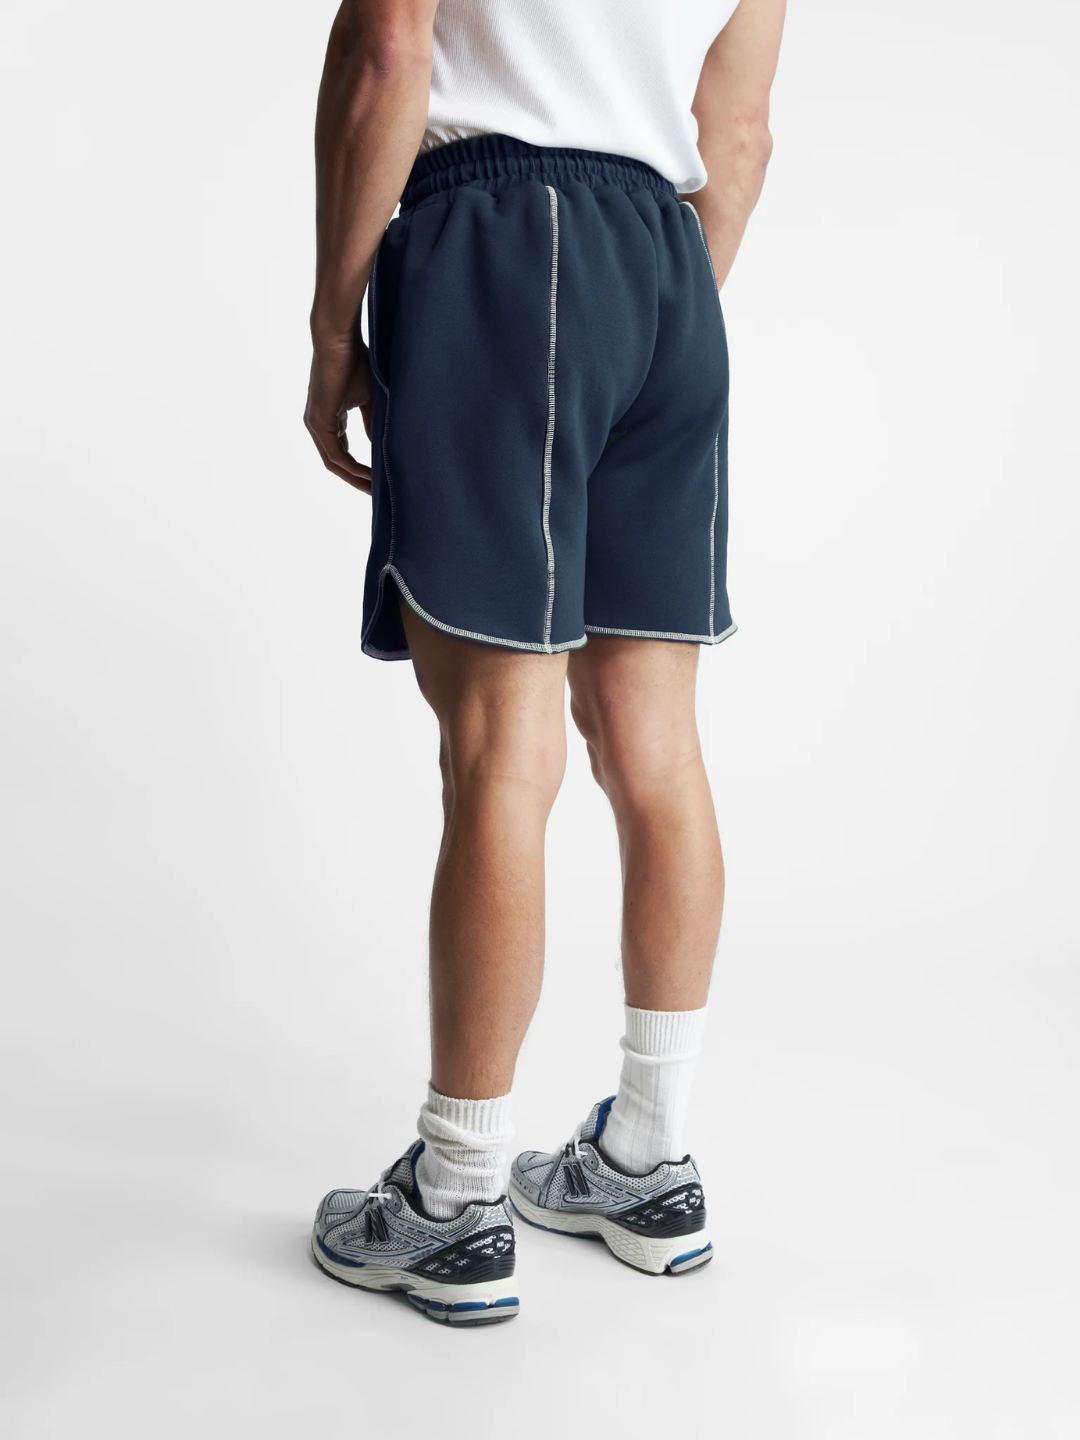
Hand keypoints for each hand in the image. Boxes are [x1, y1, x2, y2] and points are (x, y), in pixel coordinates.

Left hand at [304, 334, 373, 492]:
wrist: (340, 340)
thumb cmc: (355, 361)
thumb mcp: (368, 399)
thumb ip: (372, 423)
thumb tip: (379, 443)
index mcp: (329, 419)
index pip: (342, 453)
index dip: (360, 470)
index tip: (379, 481)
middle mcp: (318, 425)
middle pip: (336, 464)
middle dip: (357, 481)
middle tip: (378, 494)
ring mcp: (315, 424)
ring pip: (334, 463)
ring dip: (355, 478)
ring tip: (375, 490)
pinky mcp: (318, 420)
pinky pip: (334, 454)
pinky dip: (351, 466)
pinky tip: (368, 474)